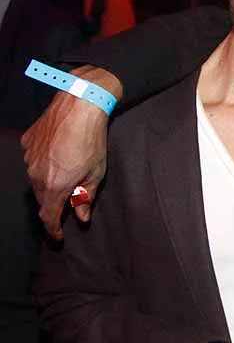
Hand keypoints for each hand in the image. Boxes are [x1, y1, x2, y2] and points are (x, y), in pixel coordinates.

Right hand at [21, 66, 120, 238]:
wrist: (78, 106)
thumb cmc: (91, 140)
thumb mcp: (96, 172)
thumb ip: (86, 196)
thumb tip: (82, 215)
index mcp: (54, 186)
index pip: (49, 216)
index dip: (53, 229)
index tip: (57, 236)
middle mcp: (36, 175)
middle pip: (42, 199)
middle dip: (53, 206)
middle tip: (65, 208)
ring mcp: (29, 158)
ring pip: (36, 179)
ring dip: (48, 184)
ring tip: (65, 177)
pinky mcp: (27, 143)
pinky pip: (33, 160)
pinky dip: (43, 164)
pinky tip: (57, 156)